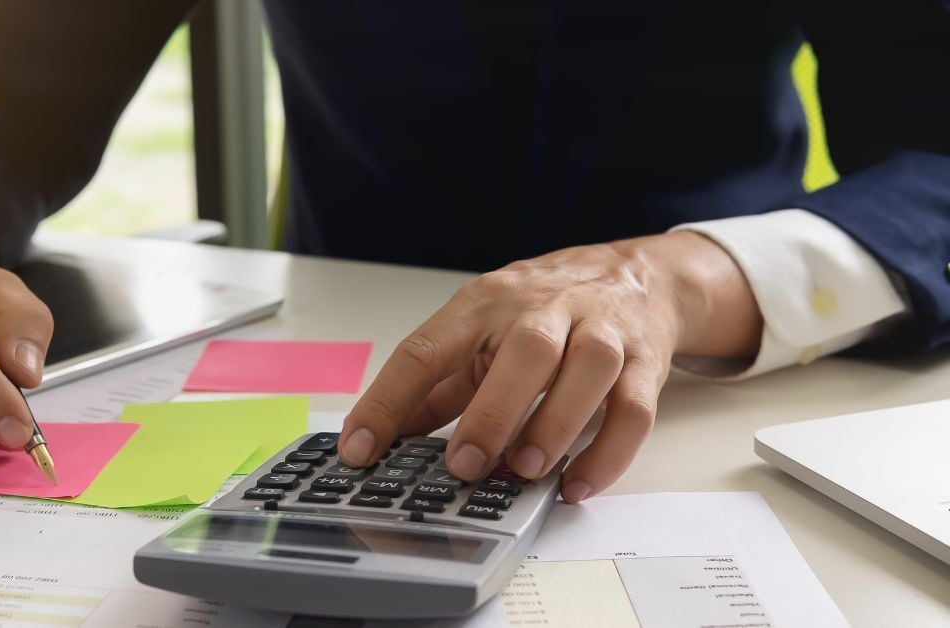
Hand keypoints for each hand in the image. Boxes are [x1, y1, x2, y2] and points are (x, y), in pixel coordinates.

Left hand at [338, 232, 761, 501]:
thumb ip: (438, 384)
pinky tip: (578, 485)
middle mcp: (544, 310)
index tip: (359, 449)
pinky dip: (608, 453)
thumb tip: (382, 437)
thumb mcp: (479, 329)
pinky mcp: (643, 362)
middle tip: (464, 466)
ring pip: (587, 372)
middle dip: (492, 412)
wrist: (637, 275)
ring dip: (555, 424)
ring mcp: (600, 331)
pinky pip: (633, 409)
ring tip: (527, 470)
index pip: (426, 348)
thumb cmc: (545, 308)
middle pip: (524, 352)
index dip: (388, 400)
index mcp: (485, 303)